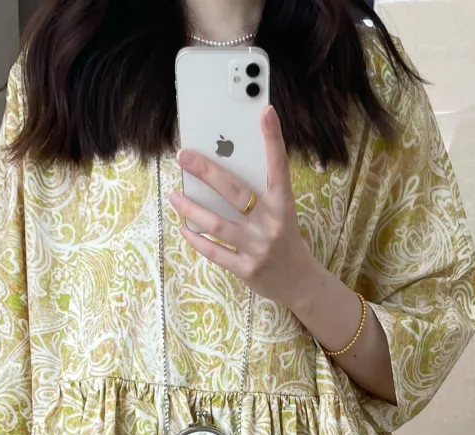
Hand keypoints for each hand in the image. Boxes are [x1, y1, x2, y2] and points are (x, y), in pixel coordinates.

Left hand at [171, 105, 320, 311]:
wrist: (299, 283)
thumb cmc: (284, 239)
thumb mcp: (281, 213)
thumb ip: (260, 194)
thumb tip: (224, 170)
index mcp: (283, 204)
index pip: (279, 167)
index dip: (273, 139)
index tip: (266, 111)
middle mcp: (271, 224)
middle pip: (235, 193)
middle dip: (207, 172)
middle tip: (184, 156)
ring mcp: (258, 248)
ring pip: (216, 224)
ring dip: (191, 209)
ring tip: (175, 196)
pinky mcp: (246, 269)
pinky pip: (214, 252)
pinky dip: (196, 240)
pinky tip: (184, 228)